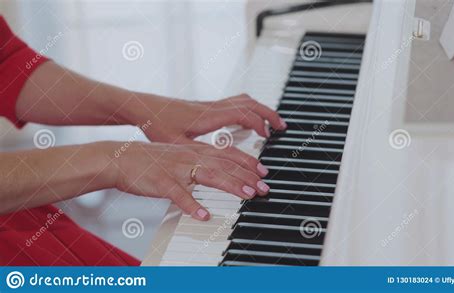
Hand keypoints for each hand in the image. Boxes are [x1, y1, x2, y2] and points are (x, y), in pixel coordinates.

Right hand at [110, 141, 270, 220]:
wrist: (120, 158)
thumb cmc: (149, 159)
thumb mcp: (179, 154)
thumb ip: (199, 160)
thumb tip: (218, 168)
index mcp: (194, 150)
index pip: (227, 154)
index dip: (247, 162)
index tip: (263, 171)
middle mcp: (189, 156)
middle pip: (224, 164)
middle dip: (247, 176)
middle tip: (263, 187)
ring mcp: (176, 169)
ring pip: (208, 175)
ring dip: (230, 185)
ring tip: (247, 195)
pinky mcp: (161, 182)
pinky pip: (179, 195)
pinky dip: (192, 205)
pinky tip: (204, 216)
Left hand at [123, 93, 286, 143]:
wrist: (142, 107)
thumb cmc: (156, 124)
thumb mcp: (176, 145)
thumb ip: (197, 157)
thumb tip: (215, 171)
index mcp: (208, 117)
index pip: (243, 113)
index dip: (259, 123)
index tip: (268, 137)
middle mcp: (212, 108)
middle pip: (249, 103)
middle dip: (268, 114)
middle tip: (282, 127)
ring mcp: (209, 105)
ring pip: (243, 100)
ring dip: (259, 109)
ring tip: (270, 123)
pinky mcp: (205, 107)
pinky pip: (234, 103)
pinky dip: (247, 110)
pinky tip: (247, 121)